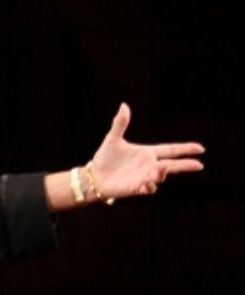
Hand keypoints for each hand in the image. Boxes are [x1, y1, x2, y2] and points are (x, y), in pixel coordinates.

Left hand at [89, 103, 204, 200]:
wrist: (93, 176)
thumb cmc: (104, 158)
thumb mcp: (112, 139)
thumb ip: (120, 124)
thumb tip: (123, 105)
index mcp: (147, 153)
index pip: (171, 149)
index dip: (185, 149)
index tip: (200, 148)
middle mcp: (149, 166)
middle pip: (172, 165)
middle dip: (186, 165)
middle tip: (199, 165)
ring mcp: (144, 178)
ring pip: (160, 177)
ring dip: (162, 174)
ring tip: (160, 169)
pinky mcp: (136, 188)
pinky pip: (148, 188)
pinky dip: (150, 186)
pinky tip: (148, 183)